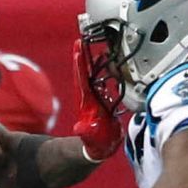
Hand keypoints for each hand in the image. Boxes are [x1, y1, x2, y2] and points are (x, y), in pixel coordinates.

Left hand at [73, 39, 123, 161]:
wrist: (99, 148)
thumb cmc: (95, 143)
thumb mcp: (90, 138)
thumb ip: (86, 133)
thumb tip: (80, 130)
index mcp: (87, 100)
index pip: (82, 77)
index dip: (80, 63)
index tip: (78, 47)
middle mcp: (91, 96)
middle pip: (86, 72)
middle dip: (83, 55)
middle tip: (81, 39)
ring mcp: (97, 98)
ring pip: (95, 75)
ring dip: (94, 60)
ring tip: (94, 45)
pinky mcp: (104, 101)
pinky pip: (105, 82)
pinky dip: (106, 71)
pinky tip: (109, 62)